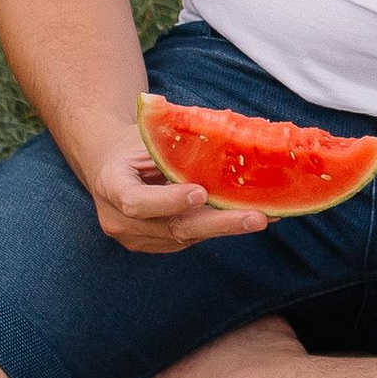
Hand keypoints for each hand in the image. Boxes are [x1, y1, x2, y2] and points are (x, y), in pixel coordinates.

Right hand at [86, 128, 267, 251]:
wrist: (108, 166)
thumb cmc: (131, 144)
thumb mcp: (145, 134)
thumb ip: (175, 139)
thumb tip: (227, 131)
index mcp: (110, 185)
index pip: (136, 201)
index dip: (169, 201)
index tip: (201, 194)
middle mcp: (119, 220)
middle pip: (172, 227)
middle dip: (219, 224)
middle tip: (257, 218)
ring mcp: (137, 238)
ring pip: (187, 237)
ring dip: (229, 226)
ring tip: (267, 214)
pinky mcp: (156, 245)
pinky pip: (191, 238)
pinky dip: (220, 226)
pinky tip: (250, 215)